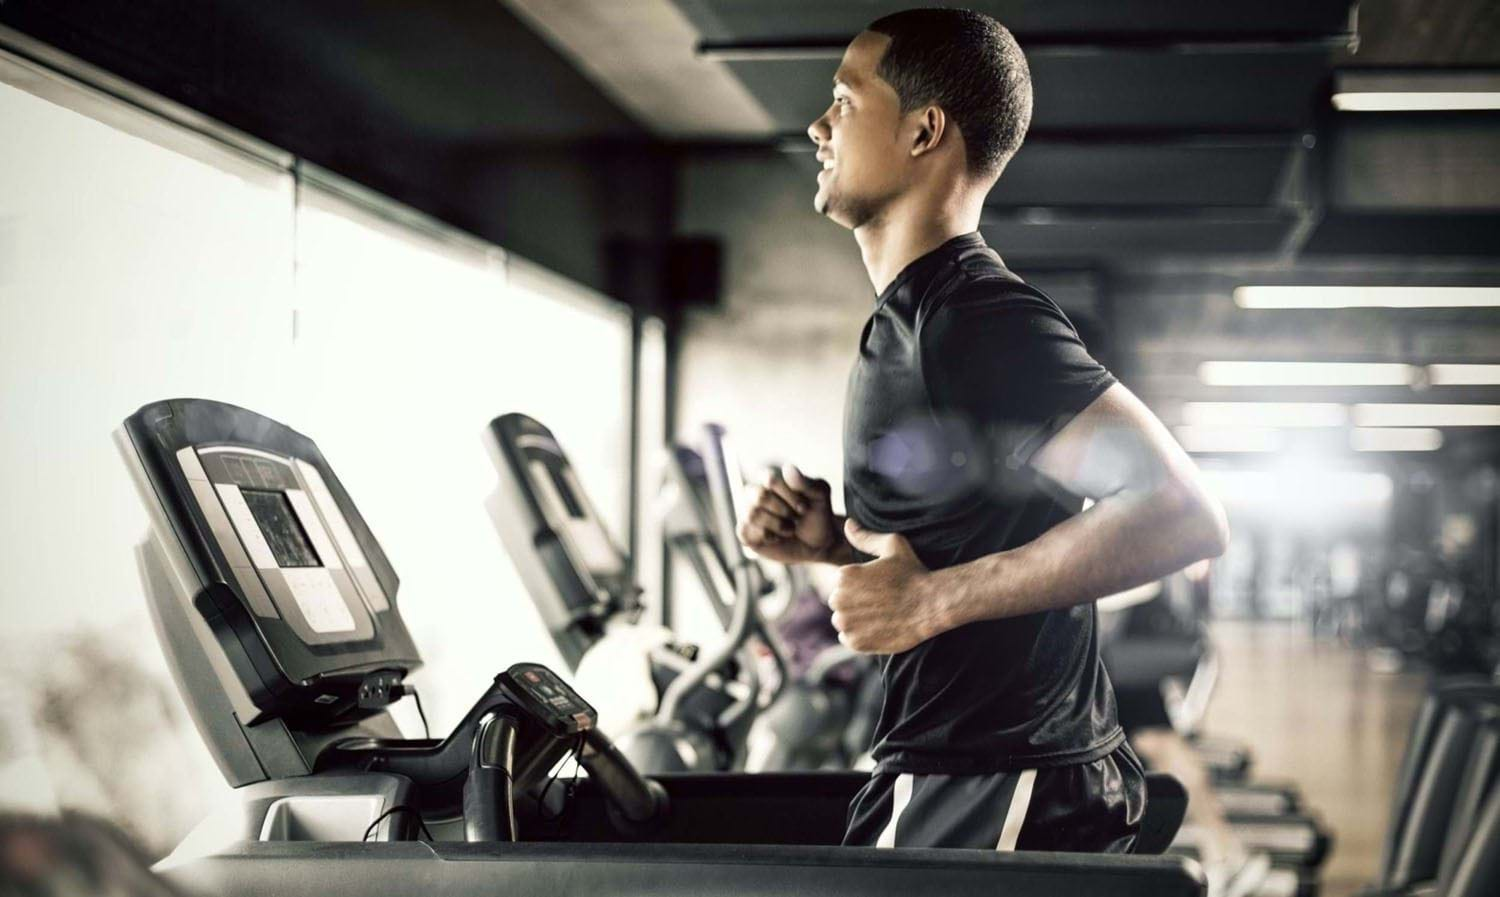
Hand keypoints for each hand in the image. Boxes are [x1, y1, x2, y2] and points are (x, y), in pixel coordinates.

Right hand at [737, 464, 842, 564]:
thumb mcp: (820, 496)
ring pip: (752, 514)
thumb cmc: (817, 515)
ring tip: (789, 529)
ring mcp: (749, 513)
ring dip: (778, 525)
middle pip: (760, 496)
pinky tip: (777, 538)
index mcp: (771, 480)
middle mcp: (756, 494)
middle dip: (784, 511)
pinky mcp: (746, 533)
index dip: (789, 495)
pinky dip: (767, 537)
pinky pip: (746, 532)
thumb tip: (787, 468)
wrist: (818, 545)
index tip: (805, 508)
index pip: (769, 479)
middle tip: (796, 518)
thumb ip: (806, 482)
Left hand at [830, 519, 947, 653]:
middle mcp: (839, 599)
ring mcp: (846, 622)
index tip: (878, 587)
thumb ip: (866, 537)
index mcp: (844, 575)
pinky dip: (859, 636)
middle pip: (839, 602)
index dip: (860, 584)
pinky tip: (877, 628)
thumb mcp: (893, 545)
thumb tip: (848, 524)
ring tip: (878, 615)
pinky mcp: (855, 642)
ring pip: (841, 621)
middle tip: (879, 602)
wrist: (931, 605)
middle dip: (854, 601)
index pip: (842, 582)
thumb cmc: (913, 573)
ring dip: (855, 619)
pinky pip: (847, 638)